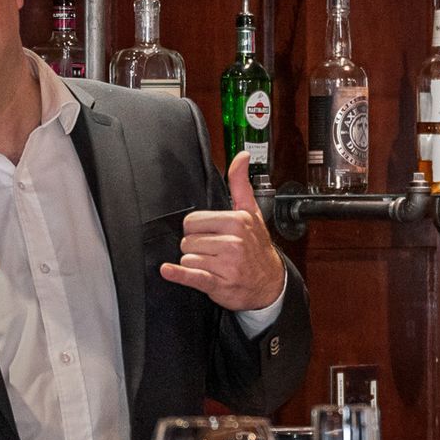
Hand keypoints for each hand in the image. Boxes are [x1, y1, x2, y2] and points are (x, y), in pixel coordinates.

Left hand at [158, 152, 285, 312]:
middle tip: (213, 252)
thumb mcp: (251, 212)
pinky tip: (169, 270)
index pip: (192, 221)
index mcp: (236, 221)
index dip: (195, 229)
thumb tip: (242, 156)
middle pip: (187, 240)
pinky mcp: (219, 283)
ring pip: (187, 258)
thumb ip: (240, 184)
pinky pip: (192, 275)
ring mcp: (226, 263)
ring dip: (195, 264)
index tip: (208, 235)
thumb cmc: (257, 247)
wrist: (270, 282)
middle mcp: (233, 242)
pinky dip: (179, 274)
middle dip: (195, 247)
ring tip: (213, 265)